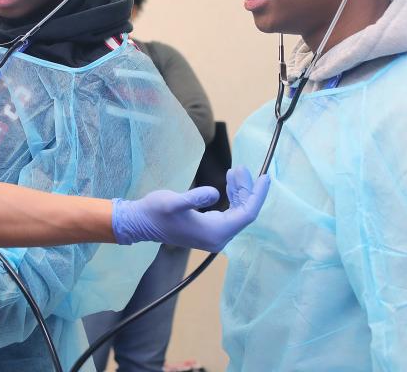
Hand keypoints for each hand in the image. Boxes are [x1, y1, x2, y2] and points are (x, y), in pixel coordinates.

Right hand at [112, 166, 269, 252]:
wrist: (140, 223)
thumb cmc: (155, 211)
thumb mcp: (173, 202)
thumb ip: (195, 198)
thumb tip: (215, 193)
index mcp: (215, 232)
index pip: (247, 214)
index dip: (257, 194)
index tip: (265, 177)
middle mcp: (218, 238)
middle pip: (243, 213)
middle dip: (247, 190)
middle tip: (242, 167)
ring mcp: (214, 236)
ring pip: (237, 213)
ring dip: (239, 192)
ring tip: (236, 171)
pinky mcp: (208, 231)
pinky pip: (228, 214)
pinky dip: (231, 198)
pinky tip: (229, 184)